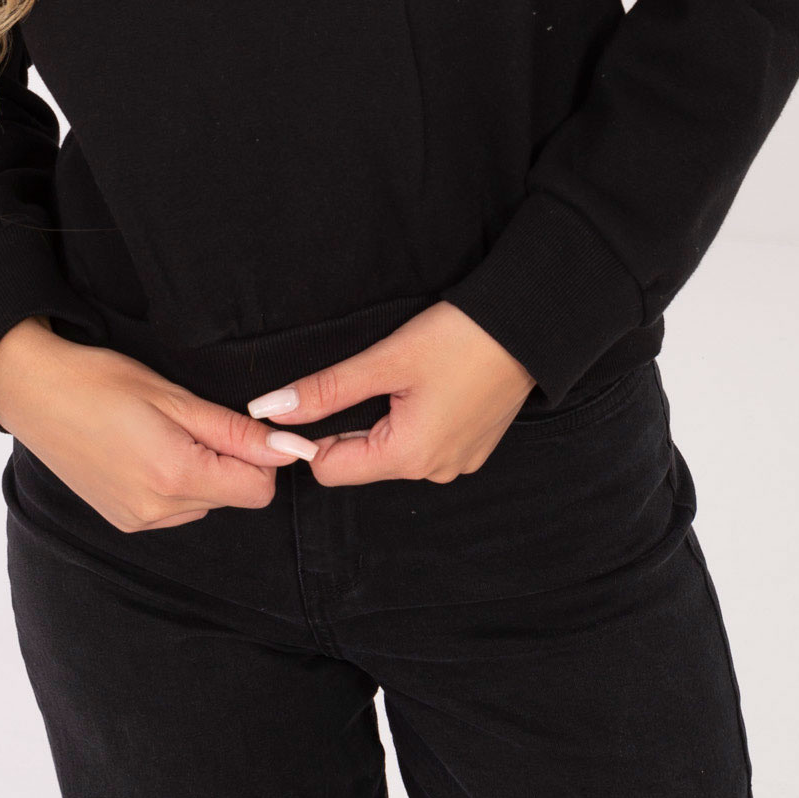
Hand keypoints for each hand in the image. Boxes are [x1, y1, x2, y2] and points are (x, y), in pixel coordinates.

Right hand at [0, 316, 318, 531]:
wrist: (34, 392)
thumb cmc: (100, 381)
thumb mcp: (173, 396)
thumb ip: (234, 430)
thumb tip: (288, 449)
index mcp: (174, 477)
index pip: (258, 489)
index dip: (260, 454)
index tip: (240, 422)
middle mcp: (157, 512)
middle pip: (231, 495)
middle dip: (227, 459)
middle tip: (187, 418)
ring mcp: (137, 521)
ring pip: (203, 502)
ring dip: (199, 471)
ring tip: (159, 430)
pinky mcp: (123, 520)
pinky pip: (174, 509)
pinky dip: (174, 482)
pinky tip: (144, 449)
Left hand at [244, 301, 535, 484]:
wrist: (528, 325)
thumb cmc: (459, 338)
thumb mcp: (385, 360)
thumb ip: (325, 389)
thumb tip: (270, 410)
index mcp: (409, 457)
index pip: (330, 470)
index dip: (309, 435)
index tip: (312, 397)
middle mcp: (434, 472)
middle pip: (361, 462)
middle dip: (347, 425)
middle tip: (362, 377)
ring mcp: (458, 462)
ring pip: (392, 452)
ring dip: (381, 420)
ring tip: (399, 377)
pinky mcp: (473, 446)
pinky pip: (423, 444)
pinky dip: (411, 420)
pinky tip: (424, 385)